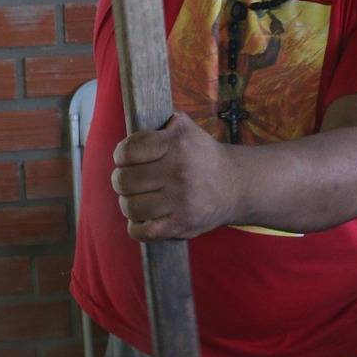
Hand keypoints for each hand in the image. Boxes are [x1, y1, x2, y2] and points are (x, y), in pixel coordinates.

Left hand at [111, 112, 239, 240]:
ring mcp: (180, 200)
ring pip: (130, 207)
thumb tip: (130, 133)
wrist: (236, 185)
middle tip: (130, 182)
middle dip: (122, 181)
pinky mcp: (181, 224)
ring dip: (129, 205)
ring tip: (138, 200)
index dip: (121, 156)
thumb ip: (158, 124)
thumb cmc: (201, 156)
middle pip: (124, 181)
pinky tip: (144, 219)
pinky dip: (137, 228)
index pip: (128, 151)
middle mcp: (178, 171)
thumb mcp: (185, 128)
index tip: (125, 160)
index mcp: (176, 143)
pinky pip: (143, 232)